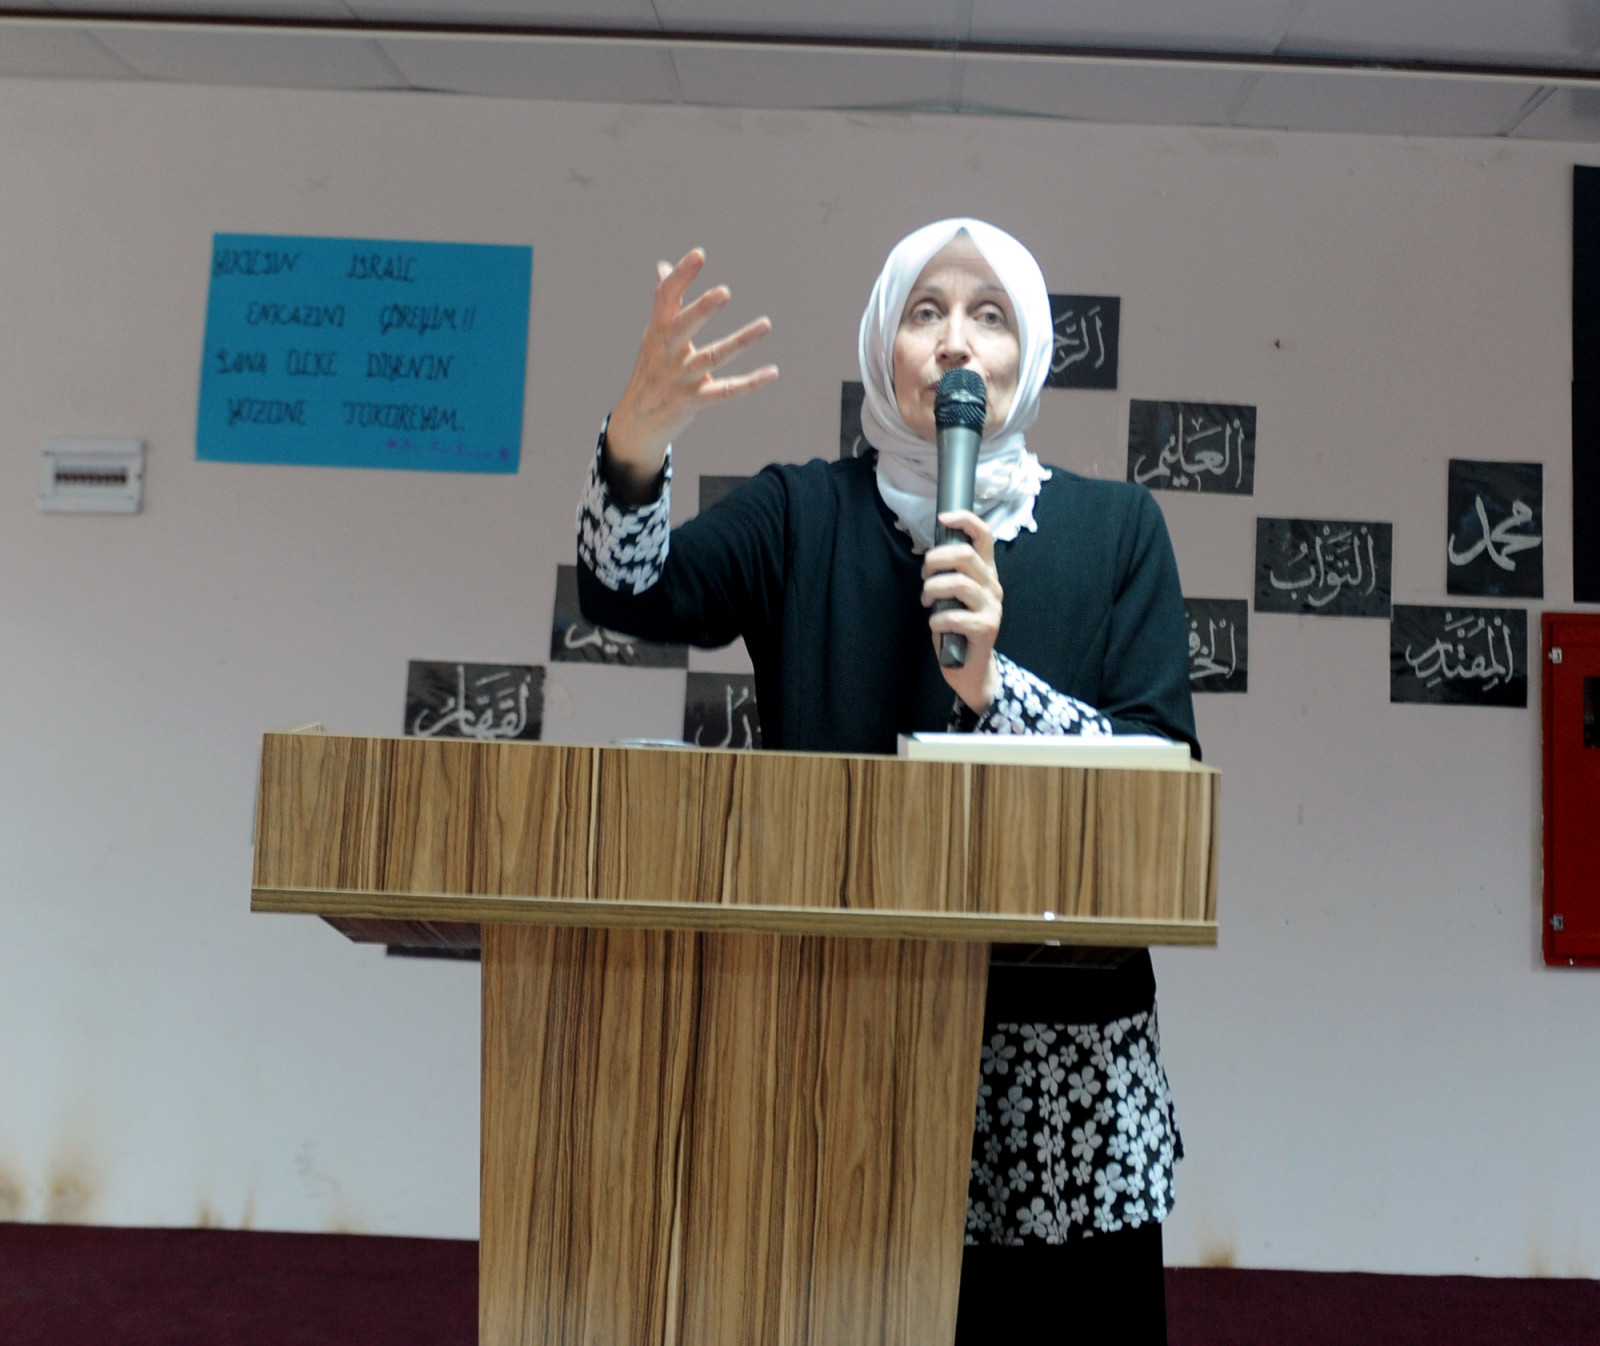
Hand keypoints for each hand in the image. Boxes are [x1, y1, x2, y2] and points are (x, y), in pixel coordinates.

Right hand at [605, 249, 777, 502]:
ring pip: (711, 359)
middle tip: (724, 292)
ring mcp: (679, 379)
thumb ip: (664, 301)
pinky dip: (750, 383)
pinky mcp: (693, 402)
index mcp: (657, 332)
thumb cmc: (651, 370)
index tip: (699, 254)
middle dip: (701, 310)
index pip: (665, 299)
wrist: (637, 422)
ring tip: (766, 323)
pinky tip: (772, 371)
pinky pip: (725, 392)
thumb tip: (663, 266)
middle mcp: (666, 353)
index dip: (681, 276)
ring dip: (740, 341)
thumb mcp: (653, 335)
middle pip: (682, 328)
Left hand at [921, 509, 1002, 713]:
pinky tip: (935, 625)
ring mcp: (992, 607)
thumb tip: (932, 555)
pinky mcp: (986, 628)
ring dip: (933, 589)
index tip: (943, 519)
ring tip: (927, 601)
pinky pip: (954, 616)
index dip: (965, 521)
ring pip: (958, 583)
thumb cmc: (957, 627)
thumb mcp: (953, 596)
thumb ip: (950, 574)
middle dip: (936, 560)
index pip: (984, 536)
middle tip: (924, 574)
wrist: (971, 667)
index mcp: (986, 573)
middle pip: (965, 556)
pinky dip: (936, 619)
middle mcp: (993, 586)